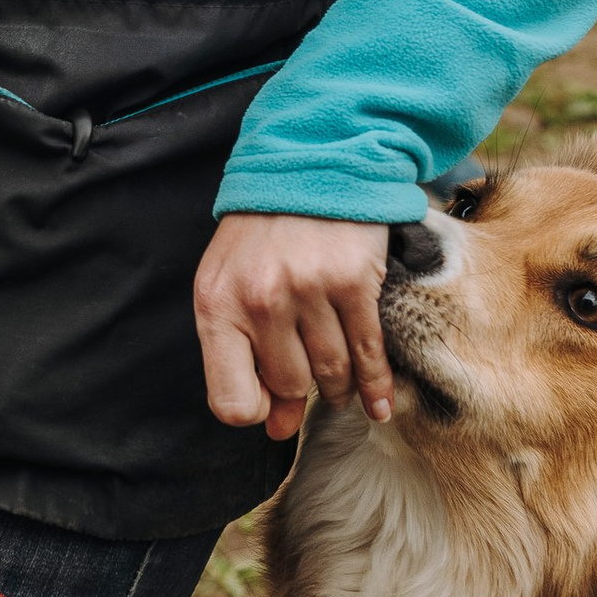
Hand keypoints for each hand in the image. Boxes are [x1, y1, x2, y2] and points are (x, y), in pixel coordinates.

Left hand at [194, 214, 392, 435]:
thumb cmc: (261, 236)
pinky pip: (367, 352)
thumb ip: (245, 356)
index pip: (231, 400)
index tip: (270, 403)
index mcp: (217, 306)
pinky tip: (379, 404)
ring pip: (331, 372)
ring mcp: (309, 292)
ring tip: (341, 389)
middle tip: (312, 379)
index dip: (255, 410)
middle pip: (289, 384)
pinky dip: (376, 385)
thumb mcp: (232, 288)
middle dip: (302, 390)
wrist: (309, 168)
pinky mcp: (353, 282)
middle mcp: (260, 301)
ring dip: (339, 389)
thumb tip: (277, 428)